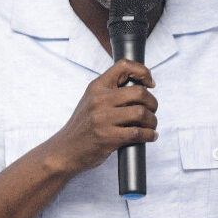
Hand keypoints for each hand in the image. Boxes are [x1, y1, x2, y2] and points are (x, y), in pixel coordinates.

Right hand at [44, 59, 158, 173]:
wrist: (64, 150)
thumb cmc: (82, 127)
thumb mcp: (91, 101)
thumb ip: (110, 93)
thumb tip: (141, 89)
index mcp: (96, 87)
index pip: (123, 66)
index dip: (143, 71)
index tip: (150, 83)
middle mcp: (99, 100)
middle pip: (139, 92)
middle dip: (153, 102)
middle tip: (152, 111)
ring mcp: (102, 119)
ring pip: (141, 113)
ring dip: (152, 121)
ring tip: (150, 126)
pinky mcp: (107, 137)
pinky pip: (138, 133)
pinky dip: (149, 135)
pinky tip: (149, 136)